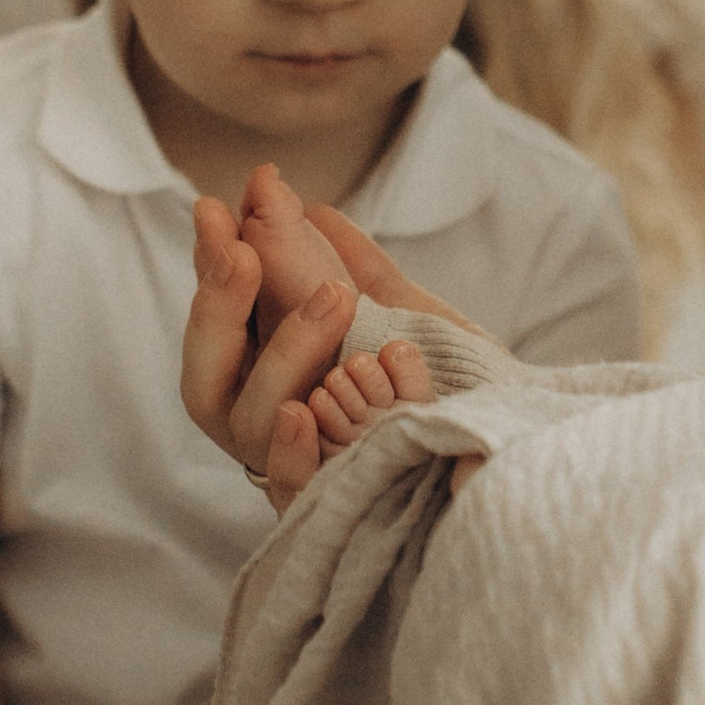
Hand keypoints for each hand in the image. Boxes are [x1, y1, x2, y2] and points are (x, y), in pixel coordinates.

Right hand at [181, 165, 493, 476]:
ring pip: (252, 421)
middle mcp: (266, 423)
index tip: (215, 209)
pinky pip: (291, 489)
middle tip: (243, 251)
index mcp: (269, 376)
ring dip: (285, 355)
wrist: (496, 460)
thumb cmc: (438, 386)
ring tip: (333, 298)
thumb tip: (293, 196)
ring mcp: (291, 468)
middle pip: (208, 376)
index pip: (221, 320)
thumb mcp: (400, 317)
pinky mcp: (326, 508)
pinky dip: (290, 454)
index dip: (209, 269)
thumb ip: (349, 264)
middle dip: (217, 309)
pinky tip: (302, 414)